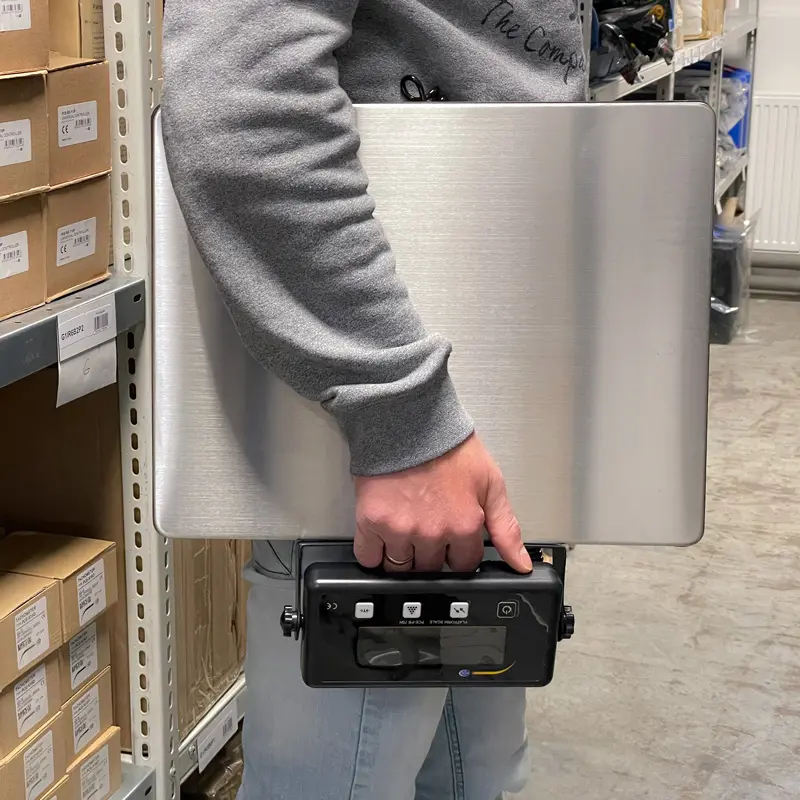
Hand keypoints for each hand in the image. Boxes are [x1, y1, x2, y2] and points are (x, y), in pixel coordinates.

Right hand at [353, 434, 531, 573]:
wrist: (406, 419)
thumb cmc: (447, 444)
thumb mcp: (490, 482)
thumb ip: (506, 527)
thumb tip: (521, 564)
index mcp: (464, 525)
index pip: (465, 564)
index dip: (459, 553)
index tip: (452, 540)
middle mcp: (433, 533)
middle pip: (431, 569)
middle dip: (432, 554)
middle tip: (427, 529)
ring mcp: (400, 530)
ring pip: (400, 568)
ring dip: (403, 557)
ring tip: (405, 530)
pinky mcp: (371, 522)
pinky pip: (368, 557)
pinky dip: (373, 553)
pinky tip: (381, 538)